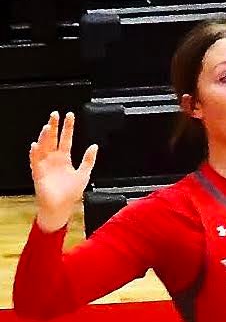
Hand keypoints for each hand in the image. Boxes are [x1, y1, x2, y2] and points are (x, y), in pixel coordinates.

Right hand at [29, 111, 97, 232]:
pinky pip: (35, 161)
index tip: (69, 116)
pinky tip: (36, 145)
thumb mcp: (84, 173)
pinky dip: (35, 153)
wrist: (61, 207)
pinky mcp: (38, 173)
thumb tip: (94, 146)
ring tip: (47, 127)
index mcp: (65, 158)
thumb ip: (89, 160)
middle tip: (55, 114)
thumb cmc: (71, 193)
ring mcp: (45, 165)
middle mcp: (54, 159)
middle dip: (53, 126)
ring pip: (43, 147)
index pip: (66, 138)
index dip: (68, 127)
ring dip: (44, 137)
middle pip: (53, 139)